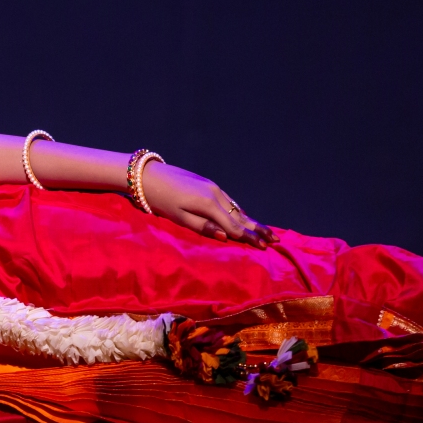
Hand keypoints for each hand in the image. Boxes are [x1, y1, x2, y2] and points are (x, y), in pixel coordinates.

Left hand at [140, 162, 274, 246]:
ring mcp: (213, 187)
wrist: (148, 175)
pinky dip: (239, 211)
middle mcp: (215, 194)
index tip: (264, 247)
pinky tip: (244, 216)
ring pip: (235, 207)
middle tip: (274, 240)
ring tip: (265, 231)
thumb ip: (203, 227)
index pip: (233, 226)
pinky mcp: (208, 184)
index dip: (249, 238)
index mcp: (208, 204)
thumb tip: (225, 237)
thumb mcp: (179, 218)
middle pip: (240, 216)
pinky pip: (228, 200)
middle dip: (257, 229)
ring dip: (251, 220)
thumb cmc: (160, 200)